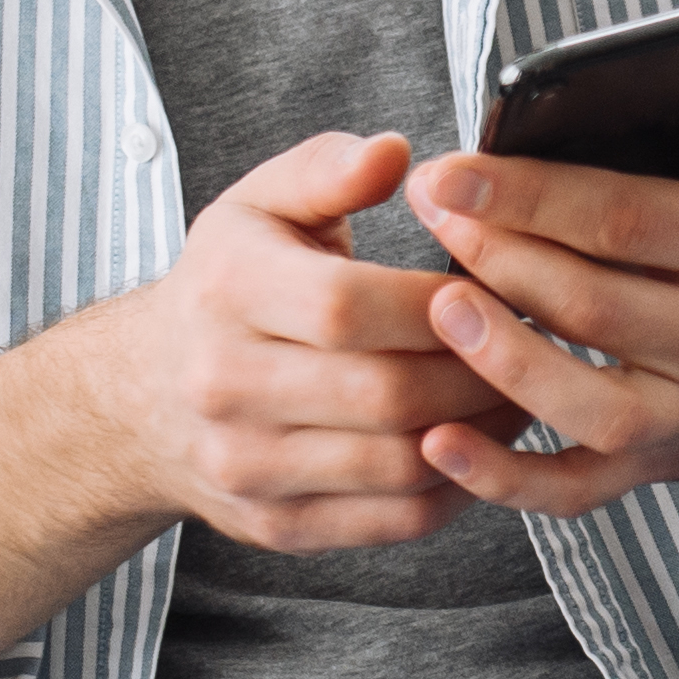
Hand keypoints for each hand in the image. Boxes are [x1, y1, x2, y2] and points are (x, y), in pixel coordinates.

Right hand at [70, 130, 520, 553]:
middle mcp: (224, 385)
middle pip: (386, 392)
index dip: (441, 302)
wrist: (141, 400)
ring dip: (483, 432)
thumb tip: (396, 153)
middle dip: (479, 370)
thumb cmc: (226, 287)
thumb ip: (328, 169)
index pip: (349, 305)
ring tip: (524, 391)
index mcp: (226, 292)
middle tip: (537, 345)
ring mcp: (248, 466)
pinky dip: (457, 487)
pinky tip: (484, 445)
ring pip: (399, 463)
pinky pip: (394, 520)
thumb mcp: (259, 206)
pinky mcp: (277, 525)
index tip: (499, 286)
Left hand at [403, 36, 678, 515]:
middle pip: (590, 301)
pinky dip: (504, 479)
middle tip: (427, 211)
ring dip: (498, 358)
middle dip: (497, 254)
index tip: (452, 167)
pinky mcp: (657, 465)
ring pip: (581, 401)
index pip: (628, 218)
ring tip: (436, 302)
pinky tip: (439, 441)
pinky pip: (575, 490)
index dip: (531, 194)